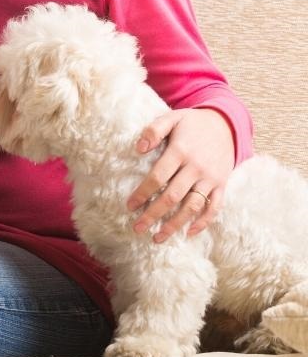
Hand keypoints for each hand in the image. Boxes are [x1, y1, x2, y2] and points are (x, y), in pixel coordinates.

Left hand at [126, 108, 233, 242]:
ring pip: (192, 206)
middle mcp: (196, 167)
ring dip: (175, 224)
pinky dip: (203, 222)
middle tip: (138, 228)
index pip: (158, 177)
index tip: (130, 206)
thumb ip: (154, 130)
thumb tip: (138, 148)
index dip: (142, 193)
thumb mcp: (171, 118)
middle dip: (154, 214)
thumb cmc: (192, 123)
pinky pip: (214, 207)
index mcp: (180, 151)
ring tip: (158, 238)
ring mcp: (211, 178)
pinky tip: (188, 233)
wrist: (226, 124)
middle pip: (173, 196)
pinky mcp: (222, 185)